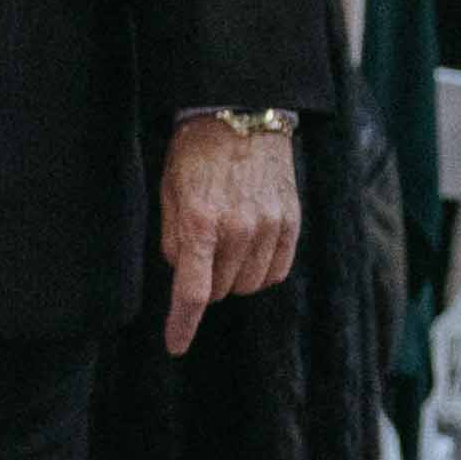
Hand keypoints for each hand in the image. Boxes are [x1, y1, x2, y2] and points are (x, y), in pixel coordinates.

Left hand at [158, 104, 298, 352]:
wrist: (242, 114)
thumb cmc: (197, 152)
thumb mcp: (169, 191)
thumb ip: (174, 238)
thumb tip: (183, 274)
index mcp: (200, 221)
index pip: (192, 292)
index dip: (182, 324)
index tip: (176, 345)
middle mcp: (238, 229)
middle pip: (220, 291)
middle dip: (205, 281)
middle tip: (200, 247)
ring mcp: (269, 226)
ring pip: (249, 285)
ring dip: (232, 276)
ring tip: (225, 243)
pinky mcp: (291, 222)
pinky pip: (276, 271)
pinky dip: (260, 270)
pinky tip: (249, 249)